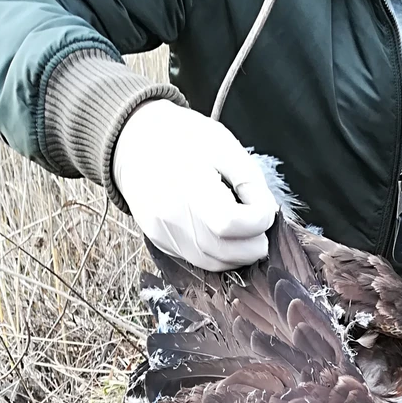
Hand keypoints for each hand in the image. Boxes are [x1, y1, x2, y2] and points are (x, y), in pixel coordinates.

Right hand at [112, 100, 276, 270]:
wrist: (134, 143)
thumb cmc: (182, 138)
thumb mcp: (224, 145)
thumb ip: (250, 182)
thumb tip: (267, 216)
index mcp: (188, 183)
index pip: (230, 223)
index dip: (257, 221)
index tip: (262, 207)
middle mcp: (171, 215)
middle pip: (225, 252)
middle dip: (253, 244)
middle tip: (259, 225)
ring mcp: (164, 233)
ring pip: (213, 264)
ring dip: (238, 255)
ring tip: (244, 230)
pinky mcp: (161, 244)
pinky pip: (198, 261)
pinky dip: (218, 255)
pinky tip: (222, 234)